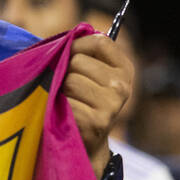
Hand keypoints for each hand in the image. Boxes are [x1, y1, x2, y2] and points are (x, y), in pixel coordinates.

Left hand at [63, 34, 133, 174]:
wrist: (82, 144)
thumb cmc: (78, 101)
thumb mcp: (87, 74)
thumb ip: (82, 52)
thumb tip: (71, 35)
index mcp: (124, 69)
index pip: (98, 41)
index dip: (76, 46)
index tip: (68, 57)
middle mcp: (122, 86)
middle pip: (77, 62)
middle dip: (63, 73)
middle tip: (66, 90)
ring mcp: (112, 104)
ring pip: (69, 80)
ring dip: (58, 90)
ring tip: (65, 102)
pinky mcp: (97, 121)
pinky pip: (64, 100)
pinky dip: (56, 106)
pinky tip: (64, 115)